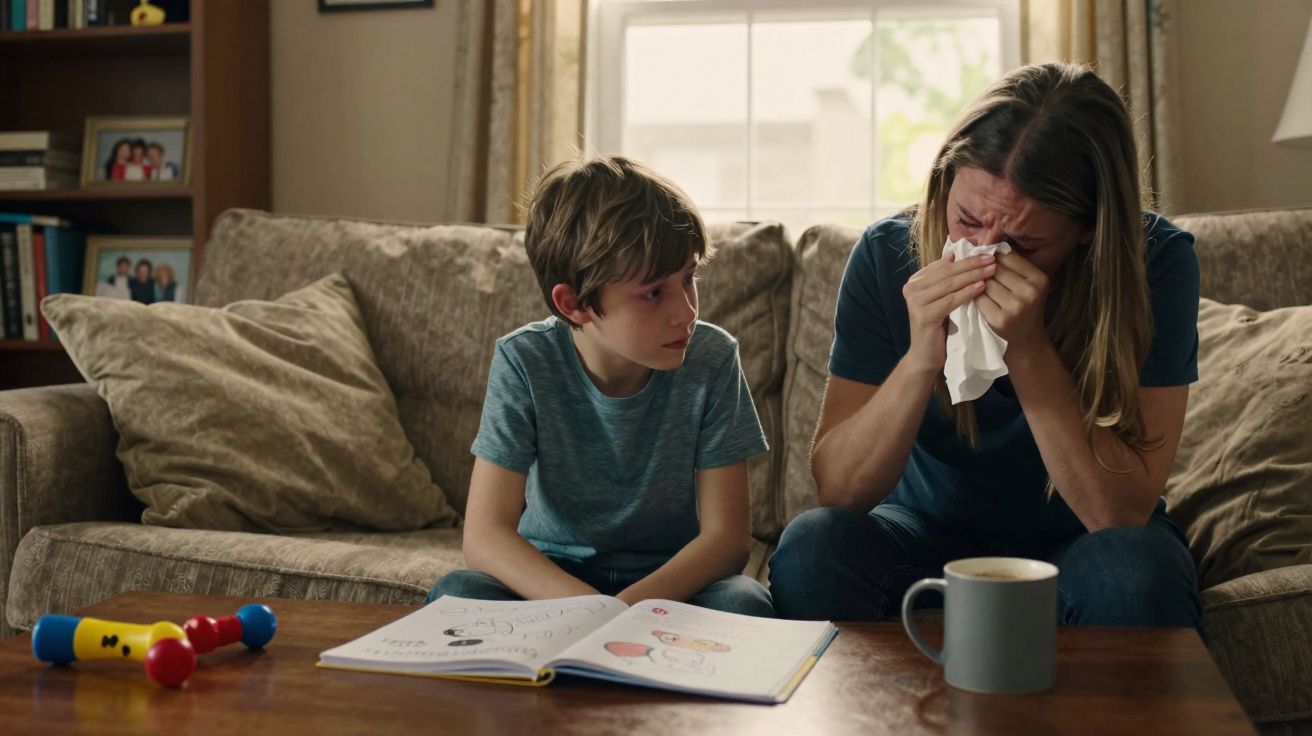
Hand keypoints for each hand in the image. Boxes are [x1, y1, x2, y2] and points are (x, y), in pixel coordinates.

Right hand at [902, 251, 995, 371]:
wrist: (926, 356)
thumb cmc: (938, 328)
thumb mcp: (942, 299)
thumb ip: (944, 279)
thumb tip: (953, 254)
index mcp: (914, 282)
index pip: (943, 265)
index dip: (966, 259)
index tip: (987, 253)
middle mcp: (911, 289)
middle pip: (947, 272)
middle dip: (972, 264)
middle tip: (992, 258)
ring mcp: (915, 301)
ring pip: (950, 284)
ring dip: (973, 275)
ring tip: (992, 270)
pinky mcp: (924, 315)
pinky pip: (951, 300)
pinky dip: (967, 292)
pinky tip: (981, 287)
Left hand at [976, 250, 1049, 358]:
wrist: (1025, 340)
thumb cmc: (1024, 307)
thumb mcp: (1028, 284)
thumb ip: (1013, 265)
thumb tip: (988, 243)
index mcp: (1039, 278)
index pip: (1007, 257)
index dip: (993, 258)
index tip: (985, 260)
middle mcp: (1030, 292)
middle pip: (995, 269)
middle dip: (984, 271)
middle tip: (978, 274)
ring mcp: (1015, 307)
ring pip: (985, 283)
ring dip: (978, 284)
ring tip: (978, 286)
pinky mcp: (1000, 319)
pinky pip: (979, 299)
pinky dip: (974, 297)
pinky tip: (975, 298)